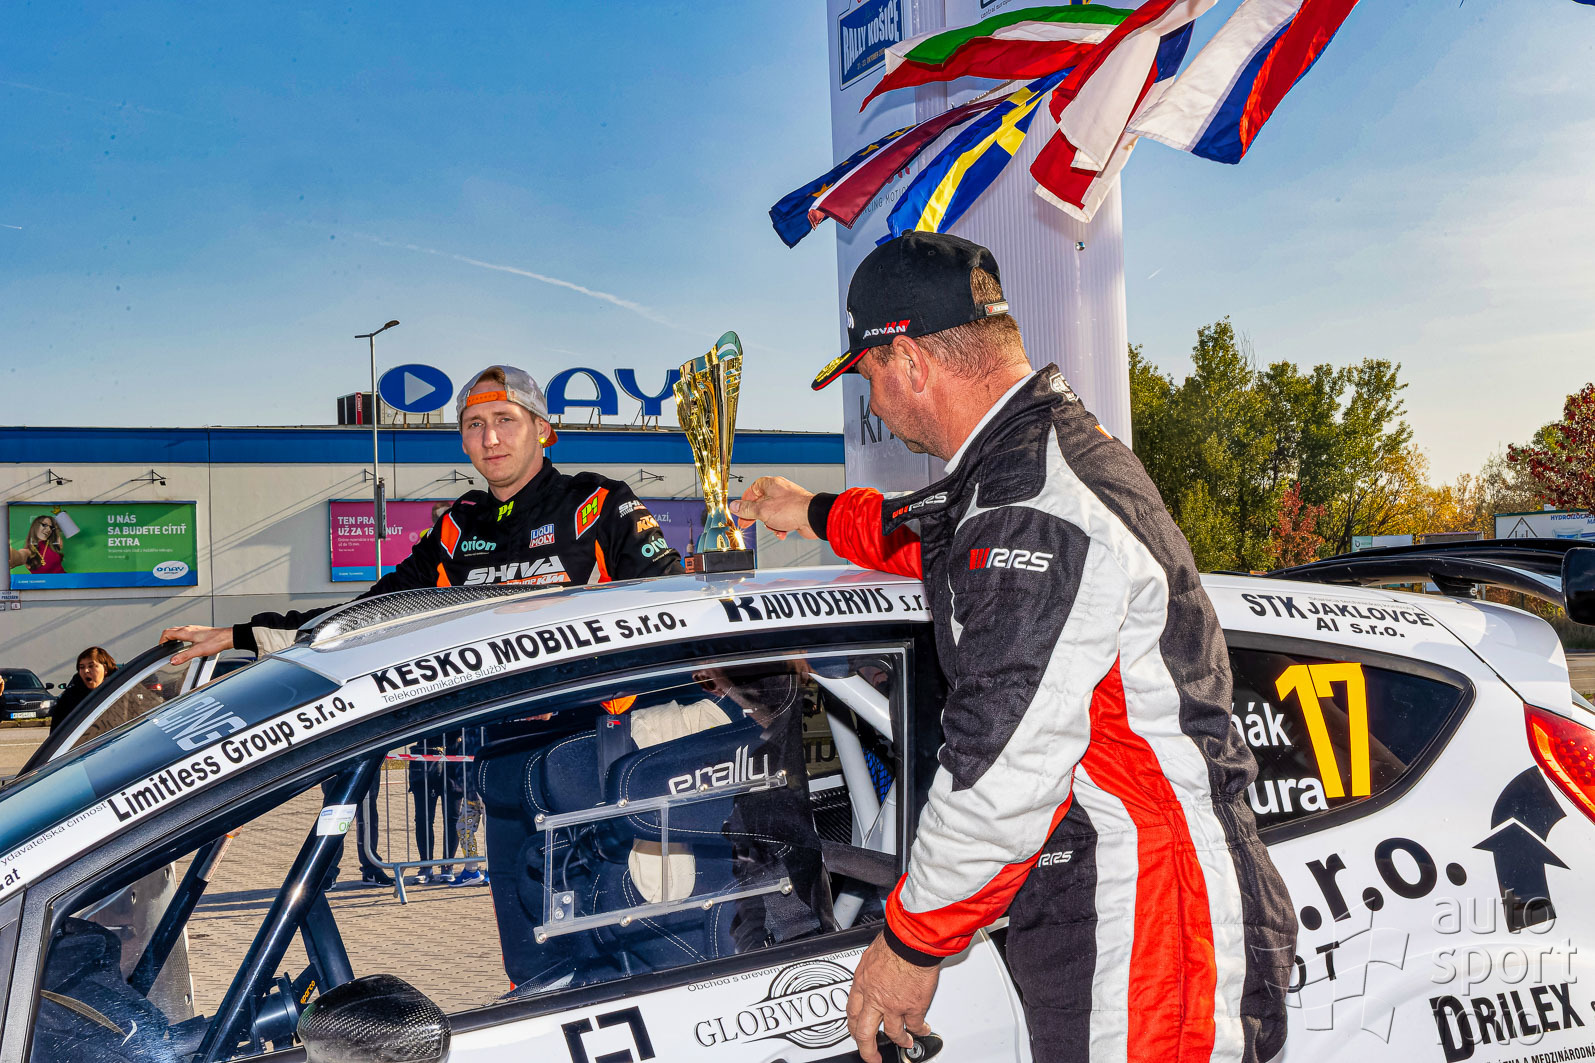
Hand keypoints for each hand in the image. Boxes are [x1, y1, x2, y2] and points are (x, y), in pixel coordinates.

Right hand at [161, 625, 233, 665]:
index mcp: (186, 632)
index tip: (161, 648)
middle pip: (171, 631)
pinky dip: (181, 638)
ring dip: (173, 638)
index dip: (161, 641)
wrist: (228, 637)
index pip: (167, 633)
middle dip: (165, 639)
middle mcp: (189, 629)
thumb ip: (184, 656)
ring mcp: (194, 629)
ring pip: (178, 631)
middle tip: (165, 648)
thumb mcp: (198, 651)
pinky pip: (185, 633)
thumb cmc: (216, 641)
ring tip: (173, 646)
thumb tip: (173, 660)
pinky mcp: (199, 632)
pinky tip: (185, 644)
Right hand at [730, 476, 816, 541]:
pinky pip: (782, 519)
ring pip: (771, 513)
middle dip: (755, 515)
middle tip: (748, 523)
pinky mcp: (794, 512)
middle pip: (761, 502)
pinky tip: (782, 532)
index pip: (752, 489)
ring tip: (772, 527)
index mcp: (771, 484)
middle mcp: (780, 491)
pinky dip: (780, 527)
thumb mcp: (762, 510)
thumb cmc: (792, 509)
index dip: (745, 500)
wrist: (813, 518)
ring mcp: (788, 501)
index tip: (740, 510)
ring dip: (769, 523)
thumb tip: (734, 506)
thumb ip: (746, 509)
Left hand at [847, 933, 938, 1062]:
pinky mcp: (913, 1007)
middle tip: (871, 1057)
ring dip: (899, 1040)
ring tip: (904, 1042)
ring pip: (892, 1033)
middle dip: (867, 1049)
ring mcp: (893, 1006)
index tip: (856, 1033)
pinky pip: (915, 1026)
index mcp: (862, 984)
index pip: (852, 1012)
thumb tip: (875, 972)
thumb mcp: (871, 954)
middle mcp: (874, 998)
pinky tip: (922, 1030)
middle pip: (865, 1033)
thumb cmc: (894, 941)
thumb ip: (872, 970)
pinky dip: (920, 1030)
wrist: (911, 942)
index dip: (854, 1026)